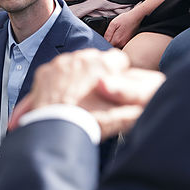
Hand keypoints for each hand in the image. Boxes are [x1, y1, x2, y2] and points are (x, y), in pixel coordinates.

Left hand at [9, 49, 162, 136]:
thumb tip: (145, 104)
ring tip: (78, 98)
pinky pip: (55, 71)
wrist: (53, 131)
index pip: (119, 59)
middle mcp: (82, 58)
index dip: (119, 74)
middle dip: (98, 73)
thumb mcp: (119, 118)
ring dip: (78, 75)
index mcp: (103, 65)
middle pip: (96, 59)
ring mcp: (61, 63)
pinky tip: (61, 97)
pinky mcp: (44, 72)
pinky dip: (59, 81)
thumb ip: (136, 107)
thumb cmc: (86, 123)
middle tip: (96, 95)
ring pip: (75, 63)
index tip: (114, 88)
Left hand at [103, 7, 144, 48]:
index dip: (103, 41)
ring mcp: (125, 43)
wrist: (135, 17)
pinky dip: (117, 40)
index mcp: (117, 41)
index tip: (104, 36)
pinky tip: (118, 34)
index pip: (106, 45)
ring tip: (115, 33)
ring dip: (113, 41)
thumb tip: (104, 41)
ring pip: (115, 45)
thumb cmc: (125, 19)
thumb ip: (108, 34)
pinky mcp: (127, 42)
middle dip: (108, 41)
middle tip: (110, 33)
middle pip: (111, 46)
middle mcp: (122, 44)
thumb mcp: (113, 24)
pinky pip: (120, 43)